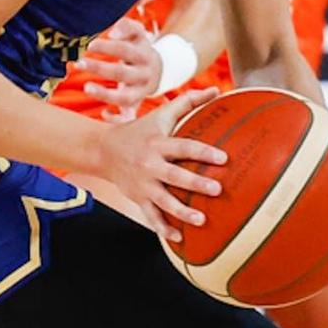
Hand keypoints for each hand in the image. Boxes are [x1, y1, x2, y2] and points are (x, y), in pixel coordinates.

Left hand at [81, 18, 164, 119]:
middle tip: (79, 63)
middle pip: (122, 73)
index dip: (108, 48)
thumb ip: (126, 26)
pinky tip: (104, 114)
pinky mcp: (136, 106)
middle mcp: (144, 75)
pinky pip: (129, 117)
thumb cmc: (140, 49)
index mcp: (144, 56)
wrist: (159, 71)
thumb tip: (112, 32)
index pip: (126, 50)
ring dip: (105, 94)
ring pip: (126, 98)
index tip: (90, 45)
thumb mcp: (138, 34)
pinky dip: (117, 119)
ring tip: (86, 87)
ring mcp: (141, 93)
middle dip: (100, 68)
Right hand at [96, 86, 225, 243]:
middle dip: (195, 184)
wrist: (103, 150)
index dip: (203, 152)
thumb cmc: (140, 130)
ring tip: (202, 220)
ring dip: (182, 212)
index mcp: (158, 143)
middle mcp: (150, 164)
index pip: (183, 146)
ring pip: (164, 201)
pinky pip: (151, 216)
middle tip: (217, 189)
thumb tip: (216, 90)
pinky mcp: (138, 198)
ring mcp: (144, 184)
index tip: (223, 158)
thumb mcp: (161, 114)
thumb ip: (188, 102)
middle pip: (175, 175)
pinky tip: (179, 238)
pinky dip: (164, 228)